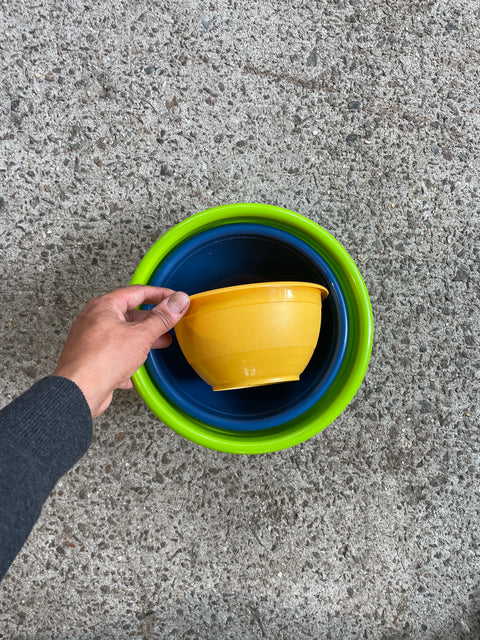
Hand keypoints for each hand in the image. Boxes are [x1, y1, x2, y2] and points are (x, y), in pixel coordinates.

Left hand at [53, 285, 189, 417]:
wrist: (78, 391)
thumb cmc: (101, 360)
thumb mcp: (141, 335)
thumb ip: (161, 318)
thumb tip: (177, 301)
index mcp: (104, 307)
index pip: (137, 292)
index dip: (159, 294)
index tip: (174, 298)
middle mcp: (94, 320)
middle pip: (129, 314)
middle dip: (152, 320)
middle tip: (168, 323)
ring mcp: (91, 340)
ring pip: (122, 335)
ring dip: (142, 340)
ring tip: (158, 344)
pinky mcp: (91, 360)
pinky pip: (113, 354)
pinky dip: (127, 358)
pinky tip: (135, 369)